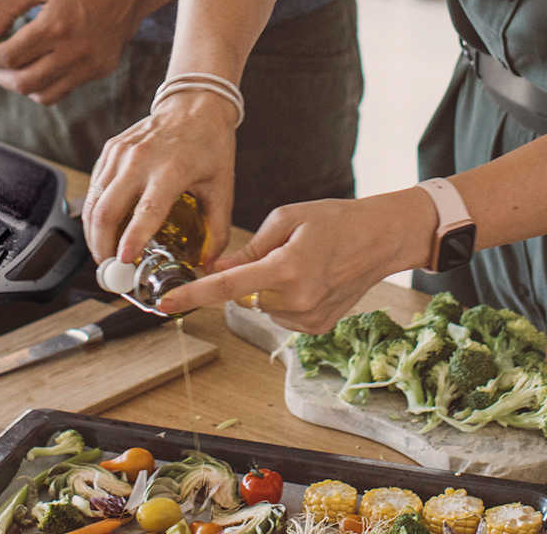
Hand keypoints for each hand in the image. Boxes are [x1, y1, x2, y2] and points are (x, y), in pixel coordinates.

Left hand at [0, 0, 159, 104]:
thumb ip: (6, 7)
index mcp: (57, 25)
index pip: (10, 56)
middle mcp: (76, 51)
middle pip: (24, 83)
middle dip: (1, 75)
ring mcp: (92, 64)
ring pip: (44, 94)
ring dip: (24, 83)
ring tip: (17, 65)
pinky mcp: (103, 69)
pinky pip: (65, 88)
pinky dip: (47, 81)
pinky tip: (42, 61)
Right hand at [81, 90, 238, 266]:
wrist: (195, 104)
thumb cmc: (210, 144)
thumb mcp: (223, 187)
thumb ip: (217, 229)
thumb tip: (207, 264)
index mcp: (171, 170)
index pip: (146, 211)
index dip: (132, 239)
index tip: (124, 261)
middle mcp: (140, 160)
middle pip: (106, 212)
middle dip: (103, 248)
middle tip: (111, 272)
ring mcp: (121, 153)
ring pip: (94, 202)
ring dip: (93, 234)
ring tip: (105, 256)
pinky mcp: (110, 149)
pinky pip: (95, 187)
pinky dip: (94, 213)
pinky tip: (104, 229)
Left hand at [153, 188, 437, 333]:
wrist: (381, 239)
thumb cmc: (335, 220)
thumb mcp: (287, 218)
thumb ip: (249, 248)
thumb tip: (217, 269)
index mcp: (286, 268)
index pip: (227, 286)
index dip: (192, 295)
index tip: (164, 304)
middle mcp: (297, 301)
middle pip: (246, 295)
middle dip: (252, 276)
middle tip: (283, 252)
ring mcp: (309, 319)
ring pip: (263, 306)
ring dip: (270, 288)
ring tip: (304, 264)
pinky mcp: (317, 328)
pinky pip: (282, 315)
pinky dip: (286, 300)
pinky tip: (311, 280)